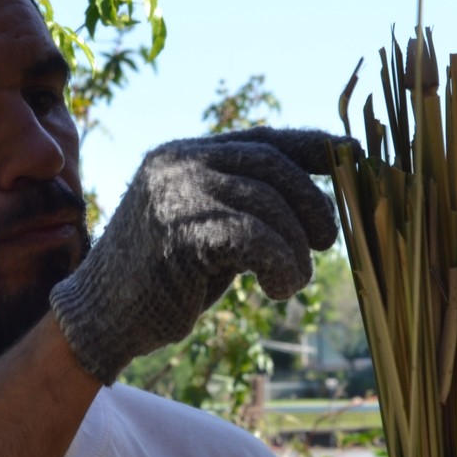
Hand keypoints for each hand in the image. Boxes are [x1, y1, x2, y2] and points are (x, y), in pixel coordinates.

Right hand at [48, 127, 342, 383]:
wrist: (101, 318)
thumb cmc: (162, 279)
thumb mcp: (206, 229)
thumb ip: (244, 204)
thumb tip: (317, 200)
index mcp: (184, 154)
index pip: (263, 138)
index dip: (314, 148)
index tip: (355, 157)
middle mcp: (178, 163)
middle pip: (271, 164)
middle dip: (312, 202)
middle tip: (327, 240)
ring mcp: (175, 194)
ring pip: (267, 202)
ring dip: (296, 246)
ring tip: (295, 280)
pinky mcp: (178, 233)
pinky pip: (253, 238)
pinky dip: (281, 264)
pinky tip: (279, 288)